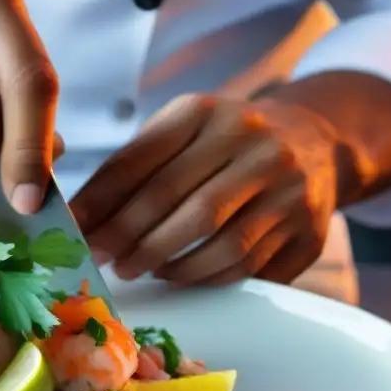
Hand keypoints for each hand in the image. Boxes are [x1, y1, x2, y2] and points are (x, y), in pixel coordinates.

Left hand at [70, 94, 340, 285]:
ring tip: (135, 269)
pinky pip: (247, 265)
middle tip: (103, 258)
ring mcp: (289, 187)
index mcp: (209, 113)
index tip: (76, 228)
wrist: (314, 143)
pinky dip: (203, 277)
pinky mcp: (307, 230)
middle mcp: (256, 144)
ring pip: (219, 241)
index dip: (104, 200)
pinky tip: (176, 275)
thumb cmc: (223, 143)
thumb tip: (80, 216)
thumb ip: (132, 167)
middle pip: (184, 203)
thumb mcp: (179, 132)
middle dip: (133, 237)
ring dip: (168, 263)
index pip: (146, 160)